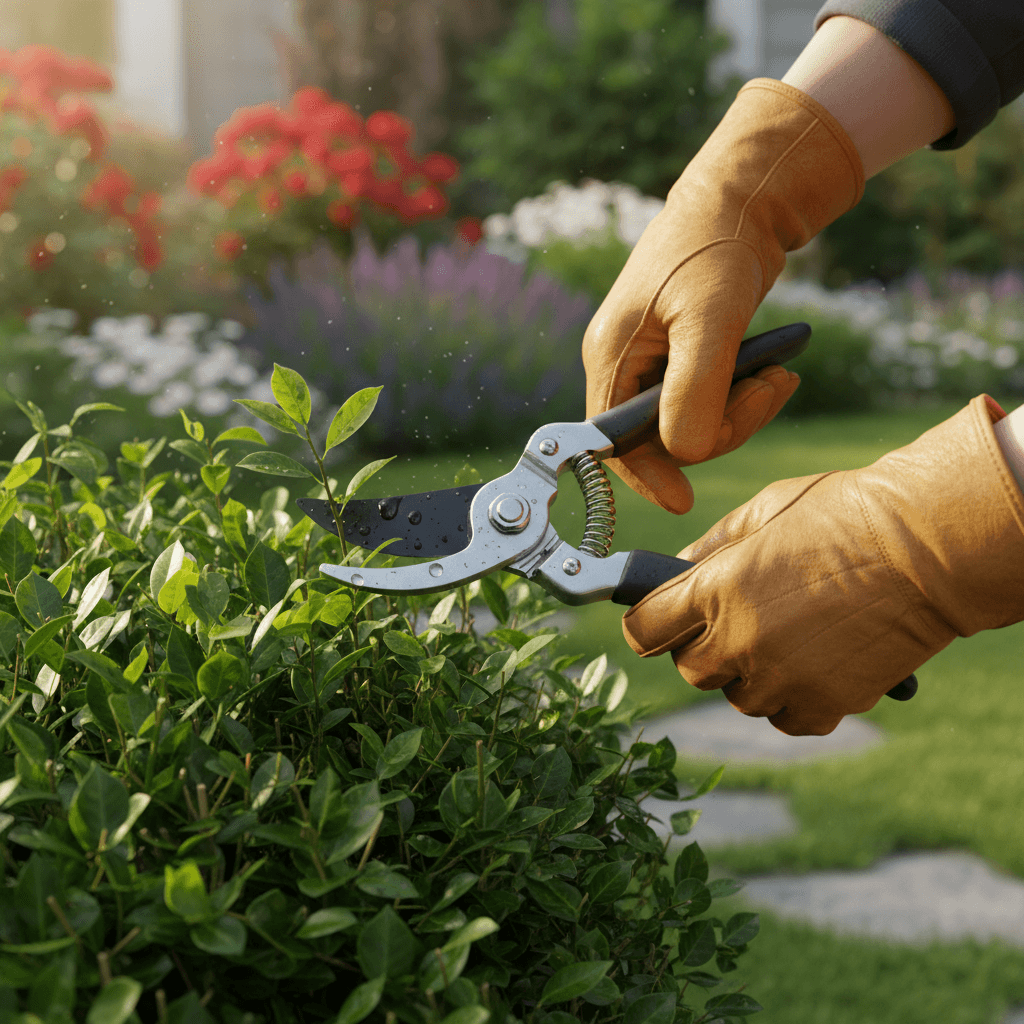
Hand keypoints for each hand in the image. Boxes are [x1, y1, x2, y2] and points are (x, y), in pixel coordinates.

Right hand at [583, 78, 862, 512]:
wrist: (744, 197)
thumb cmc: (717, 246)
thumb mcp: (711, 317)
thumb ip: (694, 389)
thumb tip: (687, 454)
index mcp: (611, 355)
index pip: (612, 441)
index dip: (646, 474)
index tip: (683, 500)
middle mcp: (624, 364)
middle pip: (659, 436)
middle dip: (718, 427)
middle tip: (769, 391)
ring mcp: (654, 362)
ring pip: (690, 422)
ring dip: (740, 411)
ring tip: (781, 376)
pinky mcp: (684, 357)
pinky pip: (710, 401)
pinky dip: (743, 396)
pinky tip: (776, 372)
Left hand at [621, 396, 1023, 734]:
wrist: (928, 546)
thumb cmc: (843, 512)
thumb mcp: (764, 510)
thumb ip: (711, 546)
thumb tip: (677, 568)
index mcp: (714, 589)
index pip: (644, 629)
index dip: (649, 623)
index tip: (660, 619)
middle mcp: (738, 642)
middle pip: (690, 669)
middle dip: (703, 647)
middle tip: (736, 621)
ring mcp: (781, 679)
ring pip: (739, 698)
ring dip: (751, 674)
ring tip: (786, 637)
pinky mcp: (825, 704)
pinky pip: (786, 719)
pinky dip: (792, 699)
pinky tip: (812, 664)